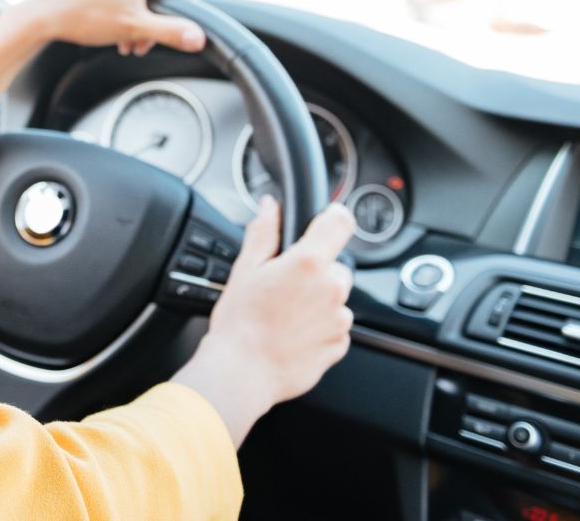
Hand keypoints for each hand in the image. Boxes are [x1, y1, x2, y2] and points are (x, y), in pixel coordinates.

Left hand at [18, 0, 204, 56]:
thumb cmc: (84, 17)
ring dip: (136, 21)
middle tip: (137, 45)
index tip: (169, 38)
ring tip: (123, 41)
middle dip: (151, 24)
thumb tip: (199, 37)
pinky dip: (122, 10)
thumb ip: (170, 32)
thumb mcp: (134, 28)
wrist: (43, 15)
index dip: (181, 18)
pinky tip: (112, 28)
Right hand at [169, 197, 355, 444]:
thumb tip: (270, 206)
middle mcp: (331, 288)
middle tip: (285, 285)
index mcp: (308, 263)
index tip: (324, 224)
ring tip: (285, 314)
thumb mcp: (244, 268)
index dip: (332, 218)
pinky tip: (293, 332)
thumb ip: (263, 232)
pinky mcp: (339, 345)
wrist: (242, 372)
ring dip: (318, 301)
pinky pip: (335, 326)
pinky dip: (320, 327)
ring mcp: (338, 319)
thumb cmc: (239, 323)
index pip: (340, 222)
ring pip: (335, 297)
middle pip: (336, 265)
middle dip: (316, 271)